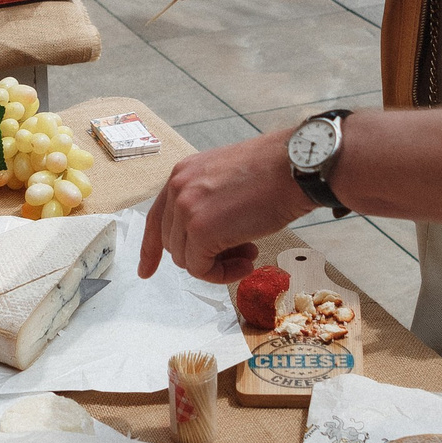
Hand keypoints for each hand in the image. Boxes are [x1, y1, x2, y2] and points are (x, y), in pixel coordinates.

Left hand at [139, 125, 307, 282]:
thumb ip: (207, 204)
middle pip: (173, 243)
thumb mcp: (227, 180)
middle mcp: (178, 189)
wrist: (294, 168)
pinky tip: (248, 262)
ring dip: (217, 264)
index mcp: (182, 173)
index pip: (155, 218)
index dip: (151, 248)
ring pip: (186, 259)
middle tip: (241, 251)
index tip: (146, 270)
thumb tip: (207, 240)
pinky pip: (201, 269)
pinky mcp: (201, 231)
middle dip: (204, 254)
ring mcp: (186, 210)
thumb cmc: (274, 172)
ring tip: (249, 253)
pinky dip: (223, 274)